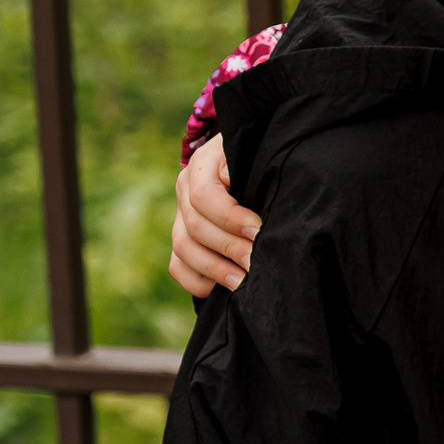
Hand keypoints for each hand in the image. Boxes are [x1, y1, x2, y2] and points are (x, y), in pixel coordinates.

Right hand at [169, 136, 258, 295]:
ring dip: (216, 269)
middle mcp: (184, 191)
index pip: (203, 196)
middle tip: (257, 263)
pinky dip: (199, 282)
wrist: (256, 162)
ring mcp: (180, 217)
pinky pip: (178, 267)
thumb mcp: (259, 153)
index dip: (229, 217)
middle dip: (229, 248)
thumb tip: (230, 177)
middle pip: (195, 227)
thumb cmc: (264, 158)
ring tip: (244, 283)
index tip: (258, 230)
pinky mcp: (184, 240)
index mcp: (202, 166)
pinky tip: (225, 290)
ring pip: (183, 248)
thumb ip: (246, 165)